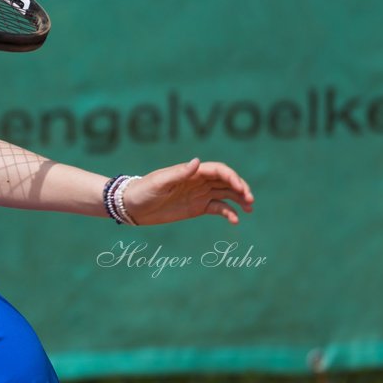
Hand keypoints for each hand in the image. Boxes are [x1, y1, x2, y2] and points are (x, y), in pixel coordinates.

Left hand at [122, 158, 252, 225]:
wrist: (132, 206)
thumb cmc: (143, 190)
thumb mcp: (159, 182)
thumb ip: (179, 173)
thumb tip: (198, 161)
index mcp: (191, 172)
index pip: (218, 170)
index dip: (232, 177)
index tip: (241, 189)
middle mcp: (198, 181)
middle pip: (226, 181)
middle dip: (241, 188)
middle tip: (250, 200)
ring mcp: (199, 194)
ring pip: (226, 194)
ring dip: (240, 199)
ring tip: (250, 209)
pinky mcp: (198, 208)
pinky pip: (218, 208)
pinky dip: (229, 213)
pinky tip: (235, 221)